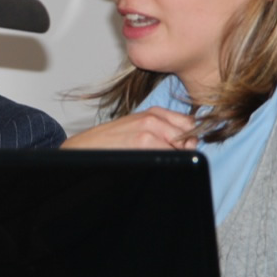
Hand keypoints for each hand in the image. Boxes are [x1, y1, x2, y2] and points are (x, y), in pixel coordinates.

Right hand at [62, 107, 197, 149]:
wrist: (85, 148)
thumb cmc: (109, 142)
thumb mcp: (137, 129)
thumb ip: (162, 131)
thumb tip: (188, 143)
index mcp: (154, 112)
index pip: (190, 124)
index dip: (190, 140)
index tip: (183, 150)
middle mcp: (154, 117)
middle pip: (190, 135)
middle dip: (187, 149)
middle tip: (172, 158)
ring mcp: (149, 128)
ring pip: (183, 146)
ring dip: (178, 156)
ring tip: (159, 161)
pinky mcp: (144, 142)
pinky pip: (171, 154)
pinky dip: (170, 162)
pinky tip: (153, 164)